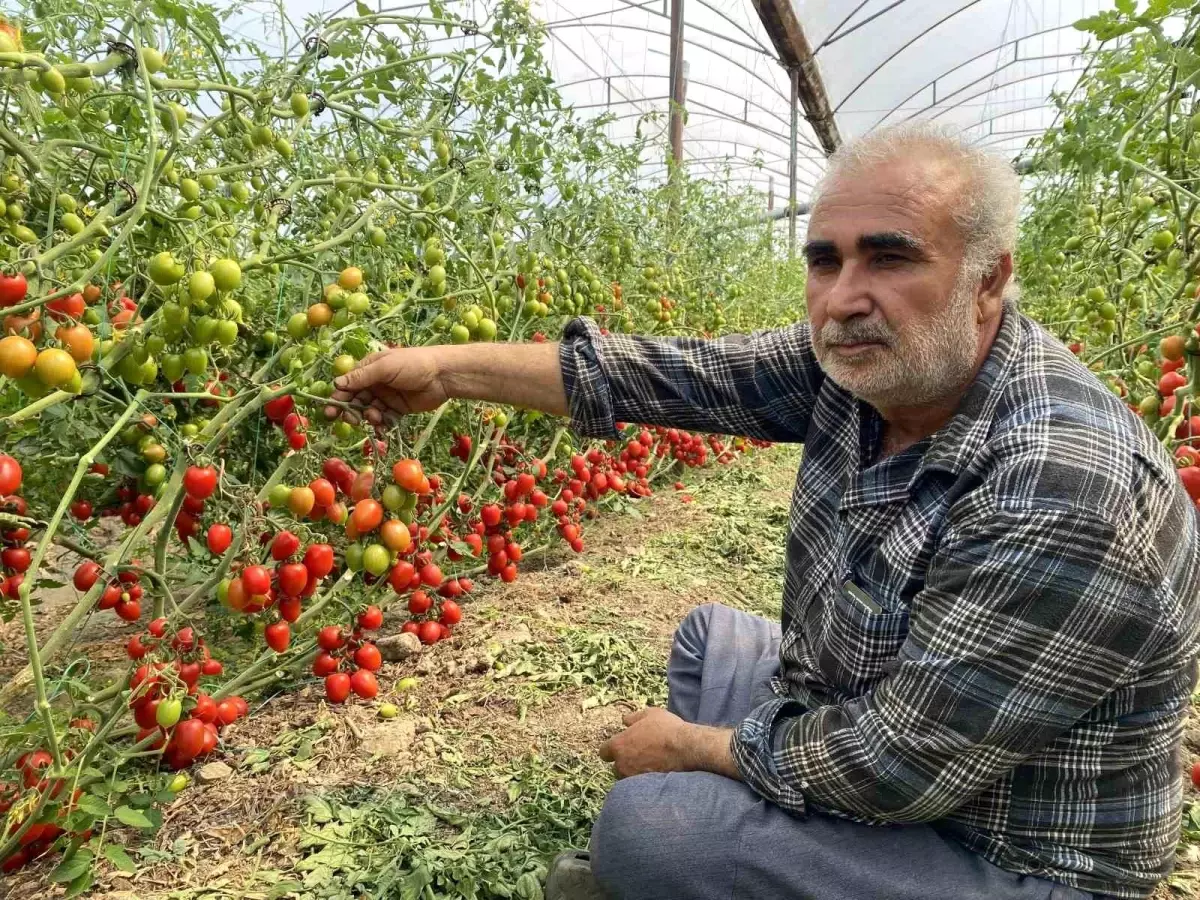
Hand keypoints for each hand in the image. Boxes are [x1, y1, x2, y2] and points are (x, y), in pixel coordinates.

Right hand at [324, 347, 447, 425]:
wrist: (443, 375)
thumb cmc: (413, 364)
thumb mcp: (385, 367)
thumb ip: (361, 377)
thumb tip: (336, 384)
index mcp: (370, 368)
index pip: (348, 384)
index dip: (339, 397)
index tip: (331, 410)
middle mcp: (375, 382)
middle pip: (356, 399)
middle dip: (350, 410)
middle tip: (349, 420)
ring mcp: (387, 396)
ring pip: (369, 411)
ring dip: (368, 416)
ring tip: (374, 417)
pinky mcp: (398, 409)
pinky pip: (384, 419)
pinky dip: (380, 424)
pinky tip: (381, 427)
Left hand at [599, 708, 738, 779]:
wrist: (686, 748)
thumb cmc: (666, 729)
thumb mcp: (649, 714)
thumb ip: (633, 718)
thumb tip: (624, 720)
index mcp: (618, 746)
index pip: (604, 752)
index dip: (612, 749)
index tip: (622, 746)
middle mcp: (622, 764)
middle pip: (616, 767)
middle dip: (624, 762)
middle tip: (639, 755)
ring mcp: (633, 778)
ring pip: (628, 778)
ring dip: (634, 773)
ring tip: (649, 765)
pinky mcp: (646, 787)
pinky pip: (640, 786)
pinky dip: (645, 781)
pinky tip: (656, 773)